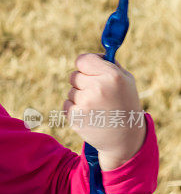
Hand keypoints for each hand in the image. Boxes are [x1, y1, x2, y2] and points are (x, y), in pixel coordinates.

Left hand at [63, 53, 146, 169]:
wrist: (124, 138)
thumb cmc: (126, 104)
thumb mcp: (126, 81)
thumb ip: (109, 65)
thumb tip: (94, 55)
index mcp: (112, 76)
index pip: (83, 60)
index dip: (85, 65)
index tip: (89, 70)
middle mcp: (97, 88)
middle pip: (74, 75)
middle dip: (83, 82)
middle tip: (97, 93)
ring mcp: (85, 103)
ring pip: (71, 91)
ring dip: (80, 96)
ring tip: (96, 107)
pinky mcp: (75, 117)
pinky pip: (67, 104)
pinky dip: (75, 108)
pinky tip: (89, 115)